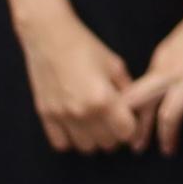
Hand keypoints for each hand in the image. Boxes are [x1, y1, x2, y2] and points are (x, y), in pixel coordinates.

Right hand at [19, 0, 142, 153]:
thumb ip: (128, 91)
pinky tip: (75, 125)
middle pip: (108, 144)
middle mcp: (83, 112)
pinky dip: (70, 139)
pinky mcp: (46, 115)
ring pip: (86, 148)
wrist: (49, 35)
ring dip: (93, 139)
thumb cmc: (84, 46)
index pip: (126, 133)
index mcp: (104, 99)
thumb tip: (136, 111)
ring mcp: (62, 115)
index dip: (131, 127)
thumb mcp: (115, 65)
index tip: (128, 119)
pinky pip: (61, 144)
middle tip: (111, 120)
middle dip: (114, 135)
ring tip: (93, 123)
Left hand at [123, 0, 182, 149]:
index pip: (136, 91)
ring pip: (169, 114)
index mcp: (160, 60)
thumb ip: (170, 64)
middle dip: (137, 129)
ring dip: (166, 136)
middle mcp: (169, 70)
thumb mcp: (180, 43)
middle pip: (144, 105)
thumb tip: (162, 83)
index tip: (124, 128)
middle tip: (133, 149)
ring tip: (168, 151)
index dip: (128, 112)